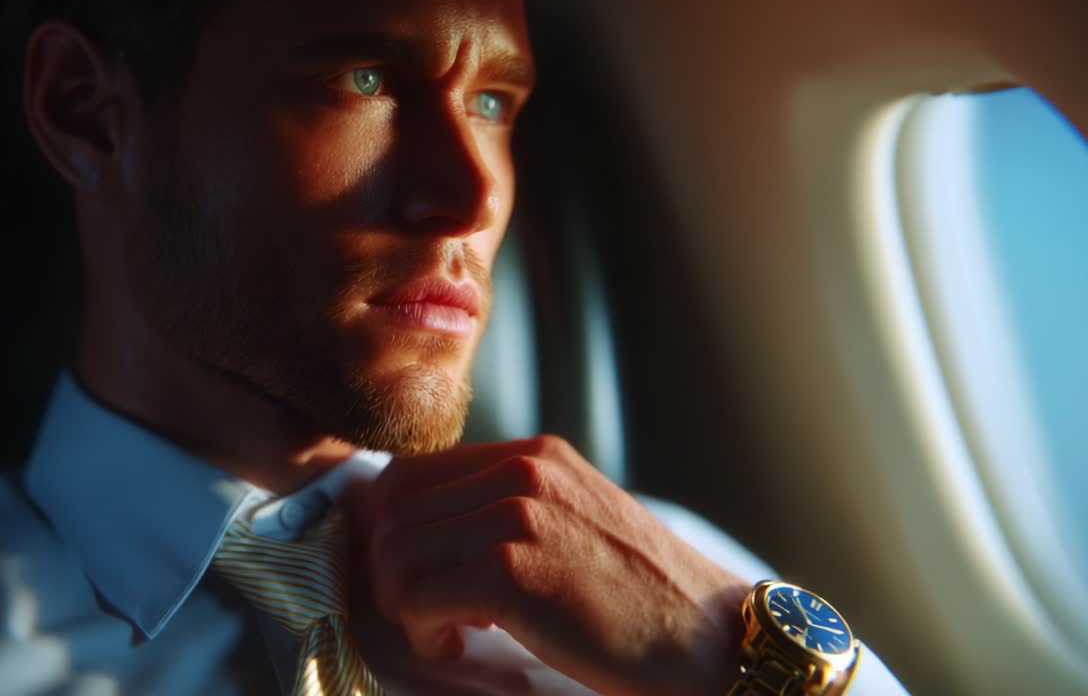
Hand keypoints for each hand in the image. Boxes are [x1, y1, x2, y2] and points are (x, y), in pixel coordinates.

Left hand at [360, 435, 751, 695]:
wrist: (706, 639)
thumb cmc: (640, 595)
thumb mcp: (574, 518)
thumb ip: (508, 508)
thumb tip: (423, 529)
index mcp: (533, 455)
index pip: (412, 472)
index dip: (391, 528)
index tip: (411, 571)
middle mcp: (521, 473)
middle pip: (393, 513)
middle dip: (395, 571)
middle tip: (427, 610)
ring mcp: (517, 518)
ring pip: (395, 555)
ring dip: (406, 604)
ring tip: (449, 628)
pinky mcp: (512, 573)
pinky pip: (417, 598)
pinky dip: (424, 630)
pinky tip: (459, 642)